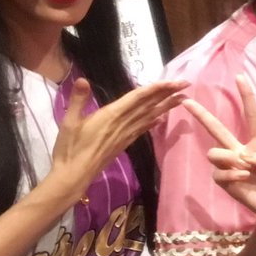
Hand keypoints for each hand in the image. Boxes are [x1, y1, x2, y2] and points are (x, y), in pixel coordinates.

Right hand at [50, 78, 186, 199]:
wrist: (74, 175)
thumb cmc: (69, 148)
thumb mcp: (69, 122)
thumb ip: (77, 100)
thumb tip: (82, 80)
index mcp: (111, 115)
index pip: (138, 97)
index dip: (157, 88)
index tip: (173, 82)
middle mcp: (123, 123)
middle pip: (149, 105)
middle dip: (168, 94)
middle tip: (186, 84)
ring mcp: (125, 134)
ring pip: (150, 116)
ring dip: (166, 106)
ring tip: (181, 97)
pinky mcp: (124, 143)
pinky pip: (142, 129)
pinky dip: (154, 122)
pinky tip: (162, 118)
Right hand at [182, 76, 255, 227]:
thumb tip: (247, 159)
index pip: (251, 116)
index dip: (246, 96)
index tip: (240, 76)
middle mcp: (241, 152)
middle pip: (217, 129)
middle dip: (201, 115)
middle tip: (187, 101)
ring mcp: (232, 167)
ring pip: (214, 152)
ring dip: (229, 158)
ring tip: (247, 168)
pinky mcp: (227, 183)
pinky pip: (218, 173)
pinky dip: (232, 174)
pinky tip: (245, 178)